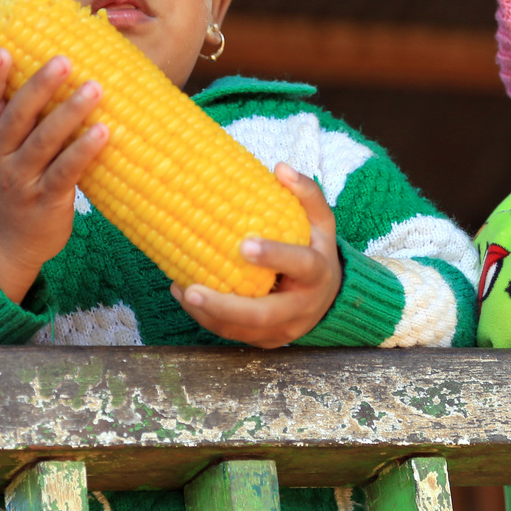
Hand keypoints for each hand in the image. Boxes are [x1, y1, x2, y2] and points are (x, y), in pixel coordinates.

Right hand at [0, 50, 107, 303]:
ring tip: (95, 88)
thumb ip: (25, 123)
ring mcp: (20, 181)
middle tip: (65, 59)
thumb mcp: (8, 155)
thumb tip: (61, 78)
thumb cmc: (17, 189)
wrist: (8, 247)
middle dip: (39, 87)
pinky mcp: (44, 201)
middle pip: (16, 117)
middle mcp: (0, 158)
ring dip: (69, 113)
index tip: (2, 50)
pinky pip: (65, 172)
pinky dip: (83, 151)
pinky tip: (104, 132)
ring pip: (43, 142)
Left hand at [170, 163, 342, 347]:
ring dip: (207, 314)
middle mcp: (302, 308)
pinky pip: (232, 333)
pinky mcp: (265, 342)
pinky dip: (206, 317)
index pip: (301, 265)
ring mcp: (283, 330)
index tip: (244, 244)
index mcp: (318, 274)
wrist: (329, 298)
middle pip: (263, 315)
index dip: (274, 256)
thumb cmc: (317, 251)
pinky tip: (184, 294)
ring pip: (241, 330)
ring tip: (182, 290)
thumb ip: (306, 193)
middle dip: (225, 305)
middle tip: (191, 289)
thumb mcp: (322, 222)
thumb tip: (279, 168)